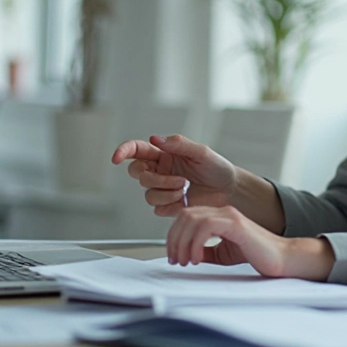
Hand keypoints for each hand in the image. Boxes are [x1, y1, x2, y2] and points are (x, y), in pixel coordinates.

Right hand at [112, 135, 236, 216]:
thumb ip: (178, 144)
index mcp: (164, 154)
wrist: (230, 191)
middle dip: (154, 179)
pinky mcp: (168, 205)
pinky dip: (170, 204)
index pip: (136, 150)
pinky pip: (157, 207)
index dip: (123, 151)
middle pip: (138, 174)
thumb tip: (156, 138)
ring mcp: (163, 188)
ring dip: (166, 192)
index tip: (117, 158)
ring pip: (147, 193)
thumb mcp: (200, 151)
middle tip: (178, 180)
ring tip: (185, 189)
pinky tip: (184, 200)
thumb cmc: (217, 168)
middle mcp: (160, 170)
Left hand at [166, 205, 334, 280]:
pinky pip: (206, 226)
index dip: (174, 235)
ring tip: (186, 261)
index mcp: (219, 216)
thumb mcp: (223, 254)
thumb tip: (187, 254)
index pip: (186, 216)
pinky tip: (197, 258)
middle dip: (174, 239)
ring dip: (182, 242)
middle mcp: (223, 211)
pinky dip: (195, 244)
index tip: (173, 256)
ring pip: (192, 219)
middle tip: (176, 260)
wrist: (281, 258)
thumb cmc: (258, 255)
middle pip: (185, 215)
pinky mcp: (236, 224)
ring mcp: (229, 215)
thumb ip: (206, 251)